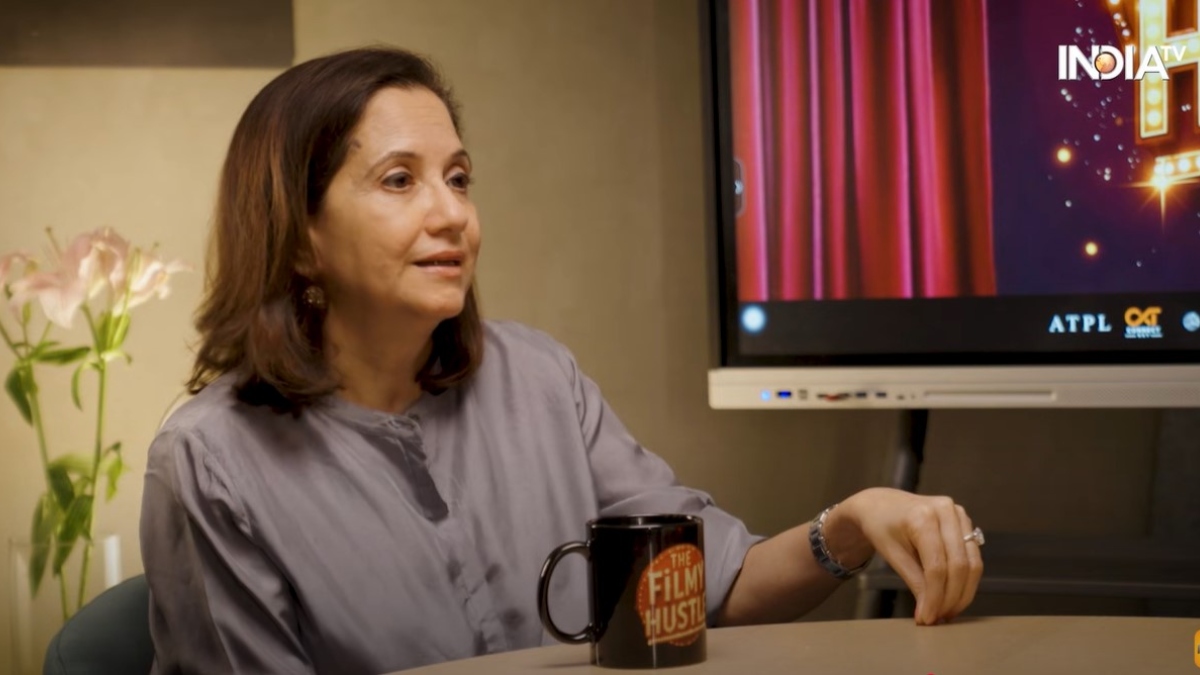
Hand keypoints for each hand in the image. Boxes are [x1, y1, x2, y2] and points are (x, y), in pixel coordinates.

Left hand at [835, 487, 983, 624]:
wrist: (880, 504)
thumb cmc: (881, 527)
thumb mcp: (892, 554)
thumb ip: (914, 581)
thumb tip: (929, 612)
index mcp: (922, 516)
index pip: (937, 566)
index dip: (935, 597)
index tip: (927, 618)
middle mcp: (946, 511)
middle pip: (959, 566)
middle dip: (951, 598)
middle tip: (940, 618)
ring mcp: (959, 514)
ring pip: (972, 564)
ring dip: (963, 593)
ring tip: (947, 611)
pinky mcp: (965, 522)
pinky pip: (972, 557)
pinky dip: (965, 580)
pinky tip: (953, 596)